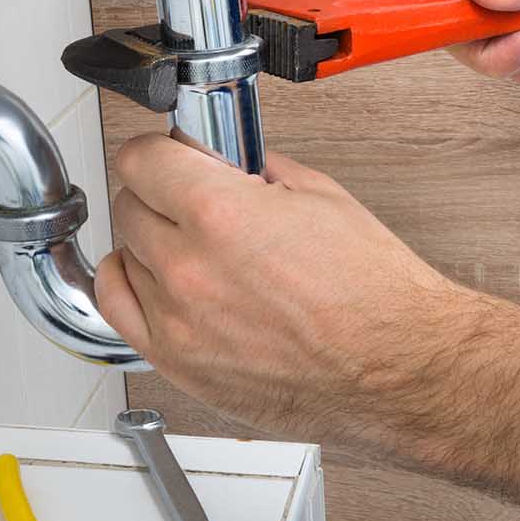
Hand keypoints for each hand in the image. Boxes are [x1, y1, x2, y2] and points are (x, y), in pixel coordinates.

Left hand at [92, 135, 498, 449]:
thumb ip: (254, 169)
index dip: (157, 150)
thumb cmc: (374, 295)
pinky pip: (120, 310)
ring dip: (153, 245)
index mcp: (220, 216)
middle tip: (195, 200)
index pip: (140, 160)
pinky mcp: (179, 366)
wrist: (399, 370)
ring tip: (194, 248)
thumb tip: (222, 159)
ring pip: (126, 256)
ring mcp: (178, 323)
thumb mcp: (320, 196)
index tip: (169, 155)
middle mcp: (188, 270)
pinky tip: (158, 280)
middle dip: (161, 195)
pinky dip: (134, 287)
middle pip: (130, 206)